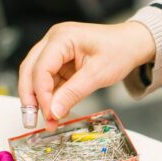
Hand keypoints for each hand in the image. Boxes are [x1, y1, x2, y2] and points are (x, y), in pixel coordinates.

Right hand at [18, 21, 155, 130]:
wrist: (131, 44)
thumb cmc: (119, 51)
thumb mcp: (97, 75)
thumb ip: (73, 93)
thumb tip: (53, 112)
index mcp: (62, 38)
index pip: (41, 68)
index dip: (42, 94)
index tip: (48, 114)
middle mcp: (53, 41)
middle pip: (30, 70)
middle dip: (30, 98)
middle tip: (31, 121)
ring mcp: (55, 51)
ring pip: (36, 77)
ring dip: (40, 100)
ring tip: (48, 121)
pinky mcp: (60, 62)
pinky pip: (49, 80)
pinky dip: (50, 97)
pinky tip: (54, 112)